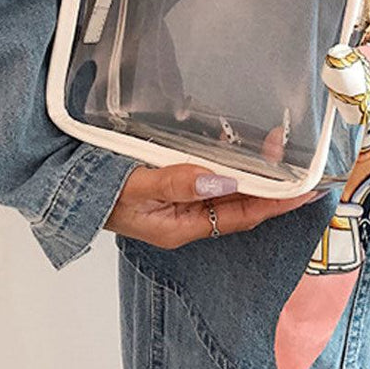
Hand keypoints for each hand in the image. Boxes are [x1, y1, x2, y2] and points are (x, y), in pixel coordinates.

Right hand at [105, 164, 321, 248]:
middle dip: (270, 181)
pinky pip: (208, 174)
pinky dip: (227, 159)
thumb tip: (221, 178)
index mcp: (183, 225)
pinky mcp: (170, 181)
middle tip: (294, 155)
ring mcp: (178, 199)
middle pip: (239, 200)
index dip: (276, 202)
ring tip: (274, 145)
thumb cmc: (96, 192)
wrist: (63, 188)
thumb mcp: (137, 188)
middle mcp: (186, 215)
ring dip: (251, 168)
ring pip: (227, 186)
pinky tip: (236, 143)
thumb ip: (177, 183)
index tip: (306, 189)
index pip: (242, 215)